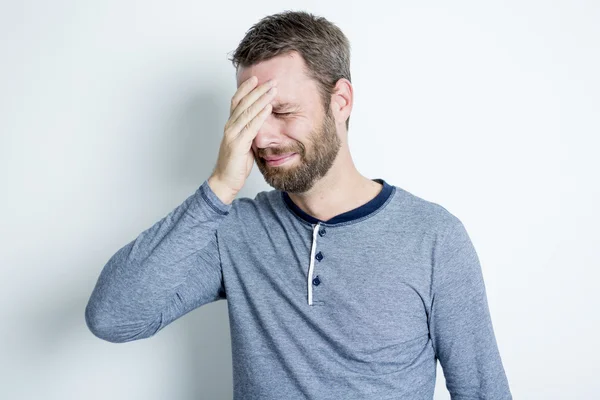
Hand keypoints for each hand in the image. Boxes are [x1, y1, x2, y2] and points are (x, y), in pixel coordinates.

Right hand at [208, 76, 277, 203]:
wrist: (225, 181)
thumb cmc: (235, 164)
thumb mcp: (245, 143)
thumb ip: (251, 132)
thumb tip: (263, 123)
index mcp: (231, 125)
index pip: (237, 101)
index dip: (246, 88)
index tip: (256, 78)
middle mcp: (230, 126)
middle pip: (243, 102)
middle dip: (257, 90)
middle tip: (271, 80)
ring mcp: (232, 134)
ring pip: (247, 111)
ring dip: (261, 99)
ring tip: (273, 89)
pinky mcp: (237, 144)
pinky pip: (251, 126)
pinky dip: (260, 116)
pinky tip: (268, 108)